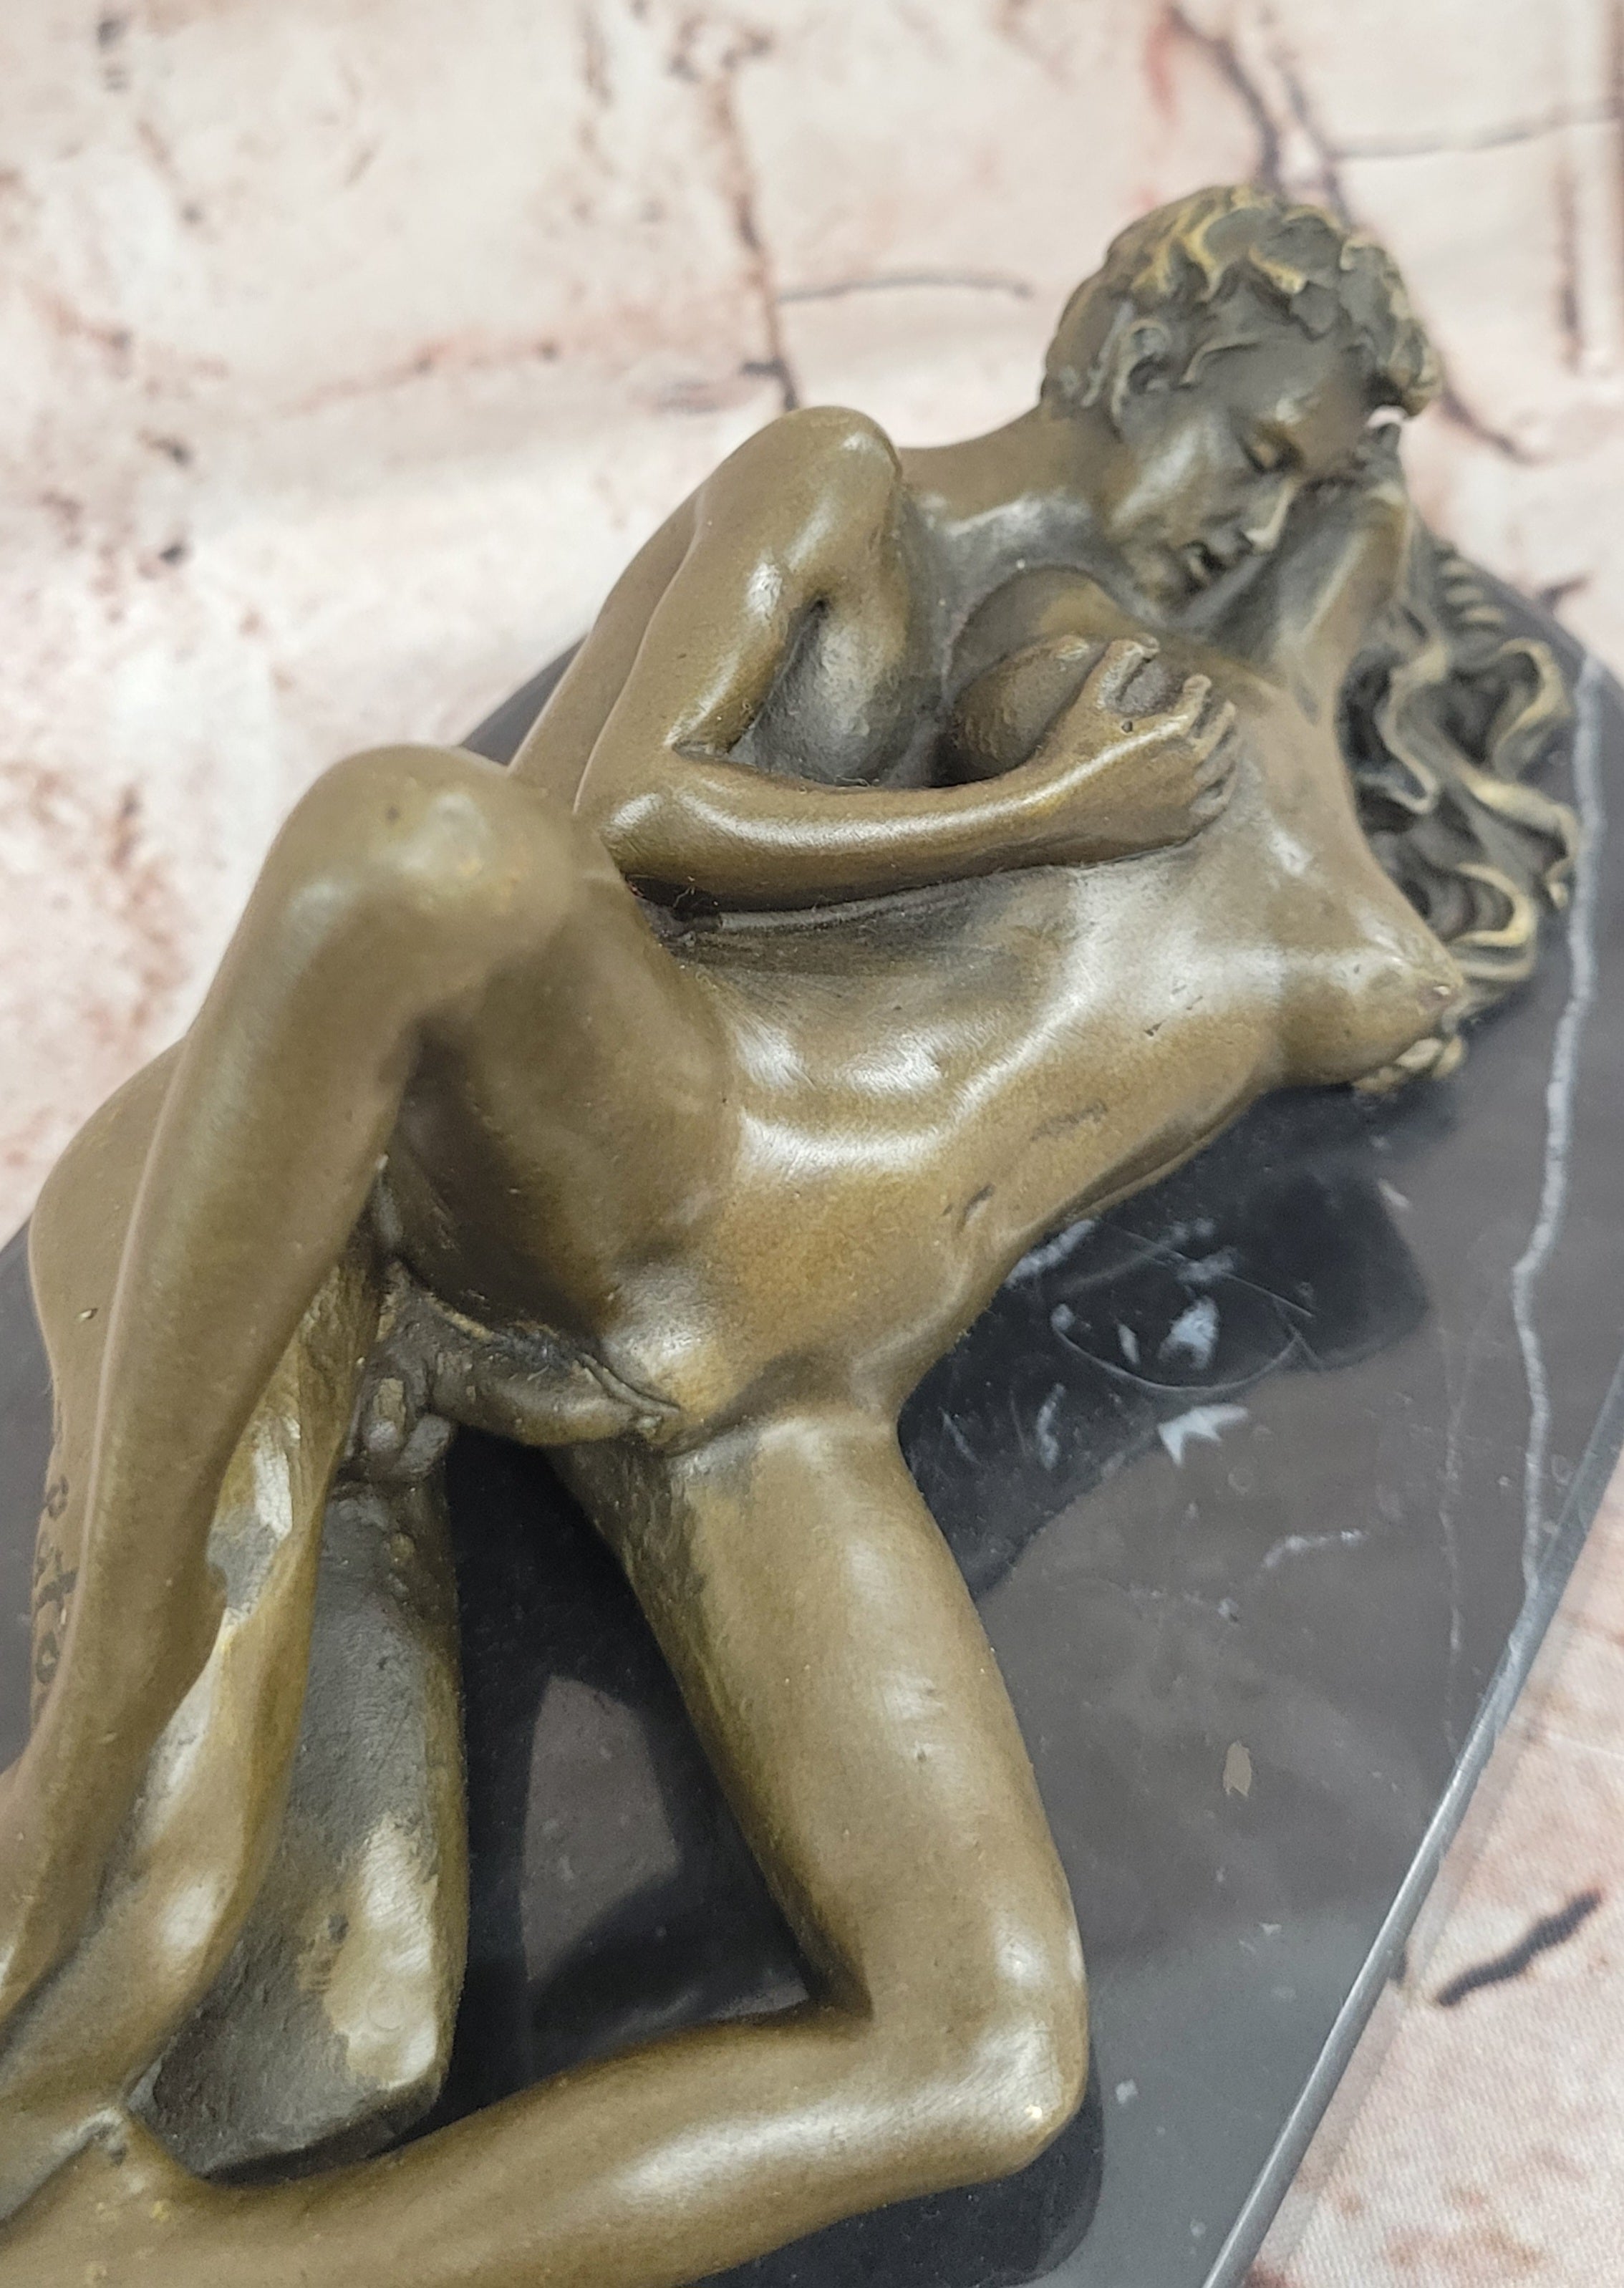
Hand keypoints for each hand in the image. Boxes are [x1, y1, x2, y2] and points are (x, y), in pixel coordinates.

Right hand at [1037, 637, 1238, 860]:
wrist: (1050, 811)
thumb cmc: (1067, 753)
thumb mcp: (1089, 699)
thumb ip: (1117, 663)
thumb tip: (1144, 644)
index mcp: (1173, 729)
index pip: (1200, 698)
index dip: (1199, 686)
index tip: (1198, 683)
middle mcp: (1189, 764)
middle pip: (1221, 730)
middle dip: (1222, 714)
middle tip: (1222, 707)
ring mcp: (1188, 799)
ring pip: (1225, 765)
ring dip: (1229, 746)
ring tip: (1228, 737)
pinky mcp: (1180, 827)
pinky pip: (1217, 803)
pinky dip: (1225, 785)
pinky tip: (1222, 778)